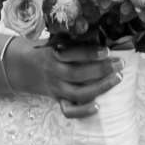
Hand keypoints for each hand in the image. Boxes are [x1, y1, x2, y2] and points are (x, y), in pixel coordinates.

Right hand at [5, 39, 120, 118]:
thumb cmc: (49, 51)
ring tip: (117, 78)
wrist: (24, 67)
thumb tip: (103, 33)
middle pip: (78, 74)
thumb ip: (74, 40)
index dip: (90, 53)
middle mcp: (54, 72)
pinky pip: (69, 111)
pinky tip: (98, 107)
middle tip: (120, 64)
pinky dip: (83, 112)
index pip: (71, 54)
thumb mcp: (56, 41)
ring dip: (100, 87)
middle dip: (101, 69)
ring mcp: (56, 88)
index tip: (107, 50)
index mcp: (53, 54)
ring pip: (78, 93)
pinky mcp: (58, 100)